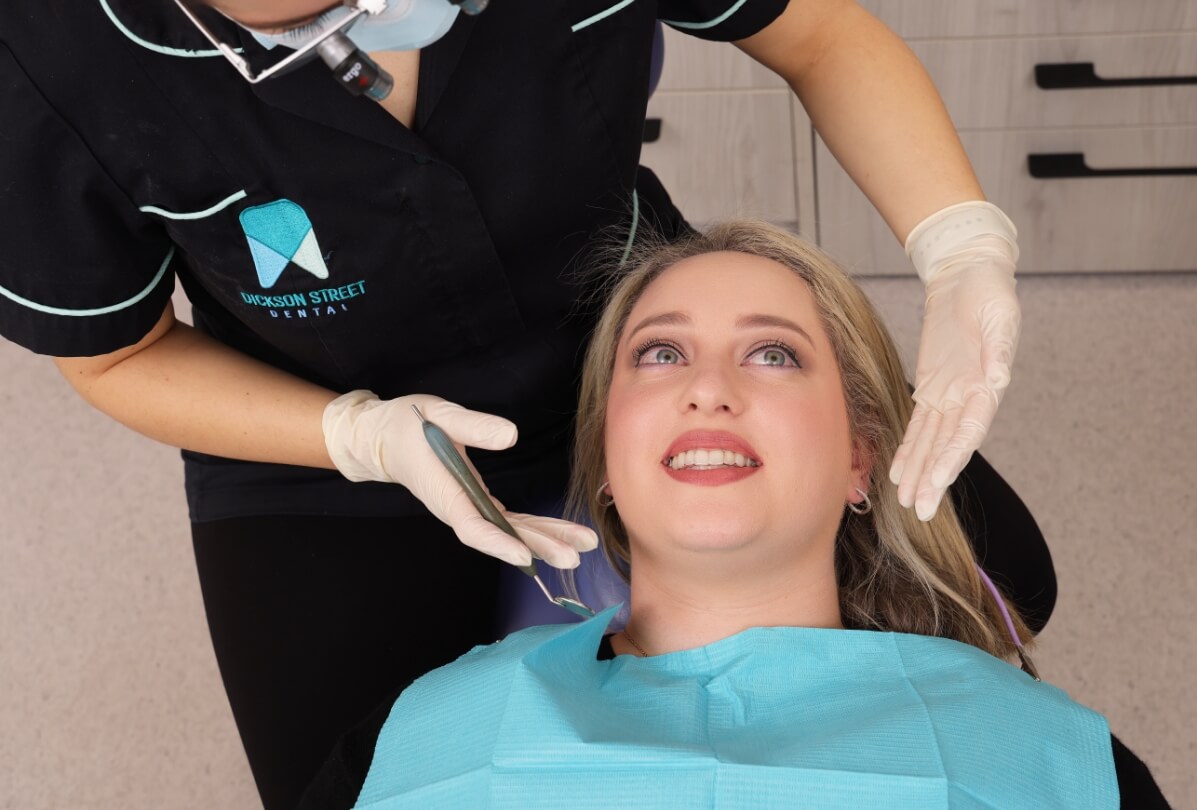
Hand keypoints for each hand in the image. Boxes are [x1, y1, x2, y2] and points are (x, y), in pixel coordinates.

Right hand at [322, 391, 597, 567]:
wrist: (384, 438)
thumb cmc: (407, 424)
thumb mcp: (438, 415)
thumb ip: (472, 425)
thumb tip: (511, 435)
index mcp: (446, 494)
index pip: (473, 527)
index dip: (499, 543)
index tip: (524, 556)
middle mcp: (459, 509)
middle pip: (502, 536)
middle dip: (538, 547)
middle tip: (574, 556)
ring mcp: (470, 508)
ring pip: (511, 531)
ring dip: (546, 539)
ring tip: (583, 546)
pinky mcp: (477, 502)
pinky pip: (510, 521)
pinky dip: (537, 528)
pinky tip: (563, 534)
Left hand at [890, 202, 1019, 520]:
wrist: (969, 276)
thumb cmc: (989, 293)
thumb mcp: (999, 315)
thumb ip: (998, 350)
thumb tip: (998, 379)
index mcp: (986, 386)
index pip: (967, 431)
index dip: (952, 457)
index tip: (937, 480)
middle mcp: (968, 397)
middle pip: (948, 446)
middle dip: (934, 479)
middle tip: (921, 510)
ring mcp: (950, 394)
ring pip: (932, 442)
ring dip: (920, 472)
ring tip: (908, 501)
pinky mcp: (933, 386)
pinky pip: (919, 425)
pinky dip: (910, 448)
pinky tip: (900, 472)